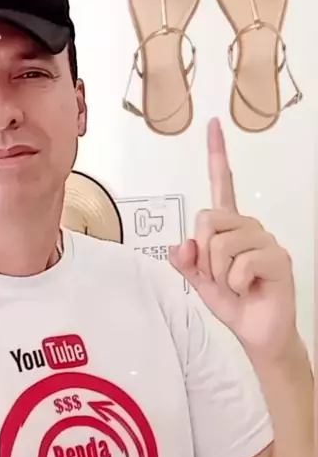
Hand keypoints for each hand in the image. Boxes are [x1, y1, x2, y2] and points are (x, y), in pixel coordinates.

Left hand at [168, 118, 296, 361]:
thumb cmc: (233, 301)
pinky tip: (249, 288)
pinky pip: (239, 264)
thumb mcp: (199, 281)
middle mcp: (248, 226)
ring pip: (220, 245)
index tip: (213, 124)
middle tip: (219, 276)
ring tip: (236, 284)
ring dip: (219, 274)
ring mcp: (265, 239)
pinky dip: (235, 284)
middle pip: (207, 220)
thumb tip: (180, 245)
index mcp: (229, 226)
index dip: (217, 153)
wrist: (258, 332)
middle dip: (203, 254)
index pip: (223, 184)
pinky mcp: (277, 257)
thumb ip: (186, 262)